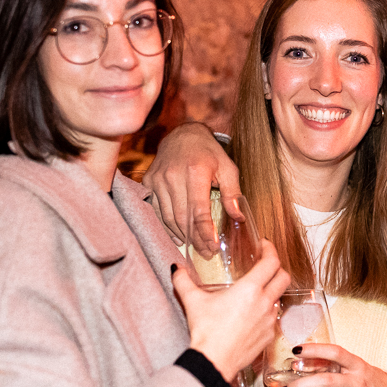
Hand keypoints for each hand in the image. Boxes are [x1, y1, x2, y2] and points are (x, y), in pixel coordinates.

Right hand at [143, 122, 242, 251]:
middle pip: (183, 218)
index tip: (213, 246)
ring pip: (169, 217)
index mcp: (195, 171)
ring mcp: (158, 179)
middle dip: (196, 239)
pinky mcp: (149, 182)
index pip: (199, 210)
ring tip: (195, 246)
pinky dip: (167, 226)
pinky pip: (157, 211)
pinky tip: (179, 236)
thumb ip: (232, 192)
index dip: (205, 232)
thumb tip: (238, 217)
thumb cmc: (208, 152)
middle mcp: (173, 176)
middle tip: (207, 252)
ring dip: (182, 235)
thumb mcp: (228, 167)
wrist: (183, 134)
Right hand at [172, 240, 289, 380]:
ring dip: (271, 292)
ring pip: (279, 299)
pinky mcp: (269, 336)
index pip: (272, 262)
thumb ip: (183, 281)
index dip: (271, 250)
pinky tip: (252, 316)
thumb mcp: (192, 301)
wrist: (214, 361)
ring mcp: (269, 320)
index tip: (264, 246)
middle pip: (284, 278)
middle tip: (266, 265)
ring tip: (256, 292)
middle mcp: (264, 302)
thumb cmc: (206, 331)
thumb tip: (176, 269)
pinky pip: (273, 319)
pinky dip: (266, 313)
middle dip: (277, 268)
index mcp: (249, 289)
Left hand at [283, 343, 386, 386]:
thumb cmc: (366, 381)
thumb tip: (299, 362)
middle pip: (326, 380)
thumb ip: (330, 364)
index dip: (315, 350)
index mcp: (356, 365)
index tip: (297, 349)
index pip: (335, 353)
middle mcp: (356, 382)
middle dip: (302, 385)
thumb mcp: (353, 367)